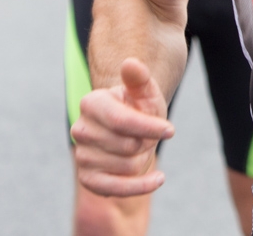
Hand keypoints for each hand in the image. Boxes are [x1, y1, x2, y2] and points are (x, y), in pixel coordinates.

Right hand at [72, 58, 174, 196]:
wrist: (130, 127)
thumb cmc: (139, 106)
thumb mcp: (144, 90)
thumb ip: (139, 77)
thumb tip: (131, 63)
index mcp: (91, 103)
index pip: (121, 121)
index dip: (149, 127)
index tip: (171, 130)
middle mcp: (81, 130)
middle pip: (127, 145)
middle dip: (147, 141)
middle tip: (148, 135)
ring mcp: (82, 155)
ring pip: (128, 167)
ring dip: (144, 158)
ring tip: (141, 147)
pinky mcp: (88, 179)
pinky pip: (116, 189)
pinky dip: (141, 186)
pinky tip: (158, 178)